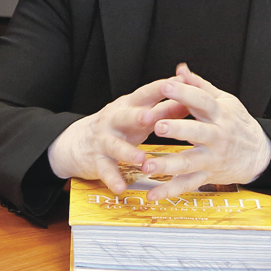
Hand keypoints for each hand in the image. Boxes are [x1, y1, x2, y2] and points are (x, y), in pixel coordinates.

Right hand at [46, 80, 185, 191]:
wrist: (76, 142)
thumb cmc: (119, 125)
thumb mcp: (139, 113)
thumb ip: (164, 106)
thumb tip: (193, 94)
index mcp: (129, 105)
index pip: (145, 93)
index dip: (160, 88)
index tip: (176, 83)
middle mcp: (114, 120)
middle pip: (125, 116)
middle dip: (137, 116)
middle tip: (150, 117)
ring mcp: (104, 140)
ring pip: (115, 145)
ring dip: (128, 152)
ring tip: (141, 160)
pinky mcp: (97, 160)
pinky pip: (105, 170)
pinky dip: (113, 179)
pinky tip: (121, 187)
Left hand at [141, 64, 270, 197]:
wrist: (259, 154)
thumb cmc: (237, 124)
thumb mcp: (224, 101)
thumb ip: (200, 86)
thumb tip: (181, 69)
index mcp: (220, 114)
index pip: (202, 101)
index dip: (184, 92)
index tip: (165, 86)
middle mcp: (217, 136)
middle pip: (197, 132)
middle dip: (178, 129)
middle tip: (158, 127)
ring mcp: (212, 158)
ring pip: (189, 162)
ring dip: (167, 165)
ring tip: (148, 165)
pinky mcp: (208, 175)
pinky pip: (188, 185)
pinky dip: (170, 191)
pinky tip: (153, 194)